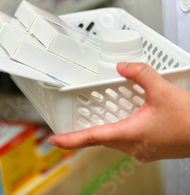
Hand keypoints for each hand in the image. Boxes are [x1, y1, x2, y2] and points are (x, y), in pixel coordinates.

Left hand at [49, 62, 189, 161]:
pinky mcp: (154, 149)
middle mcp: (135, 147)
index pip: (93, 138)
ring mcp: (145, 151)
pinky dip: (121, 129)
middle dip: (87, 131)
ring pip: (116, 140)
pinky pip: (129, 140)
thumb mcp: (163, 90)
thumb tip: (124, 66)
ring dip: (106, 129)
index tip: (55, 140)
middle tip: (71, 125)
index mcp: (131, 134)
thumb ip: (140, 74)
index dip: (71, 140)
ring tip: (97, 116)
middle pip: (103, 138)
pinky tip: (127, 118)